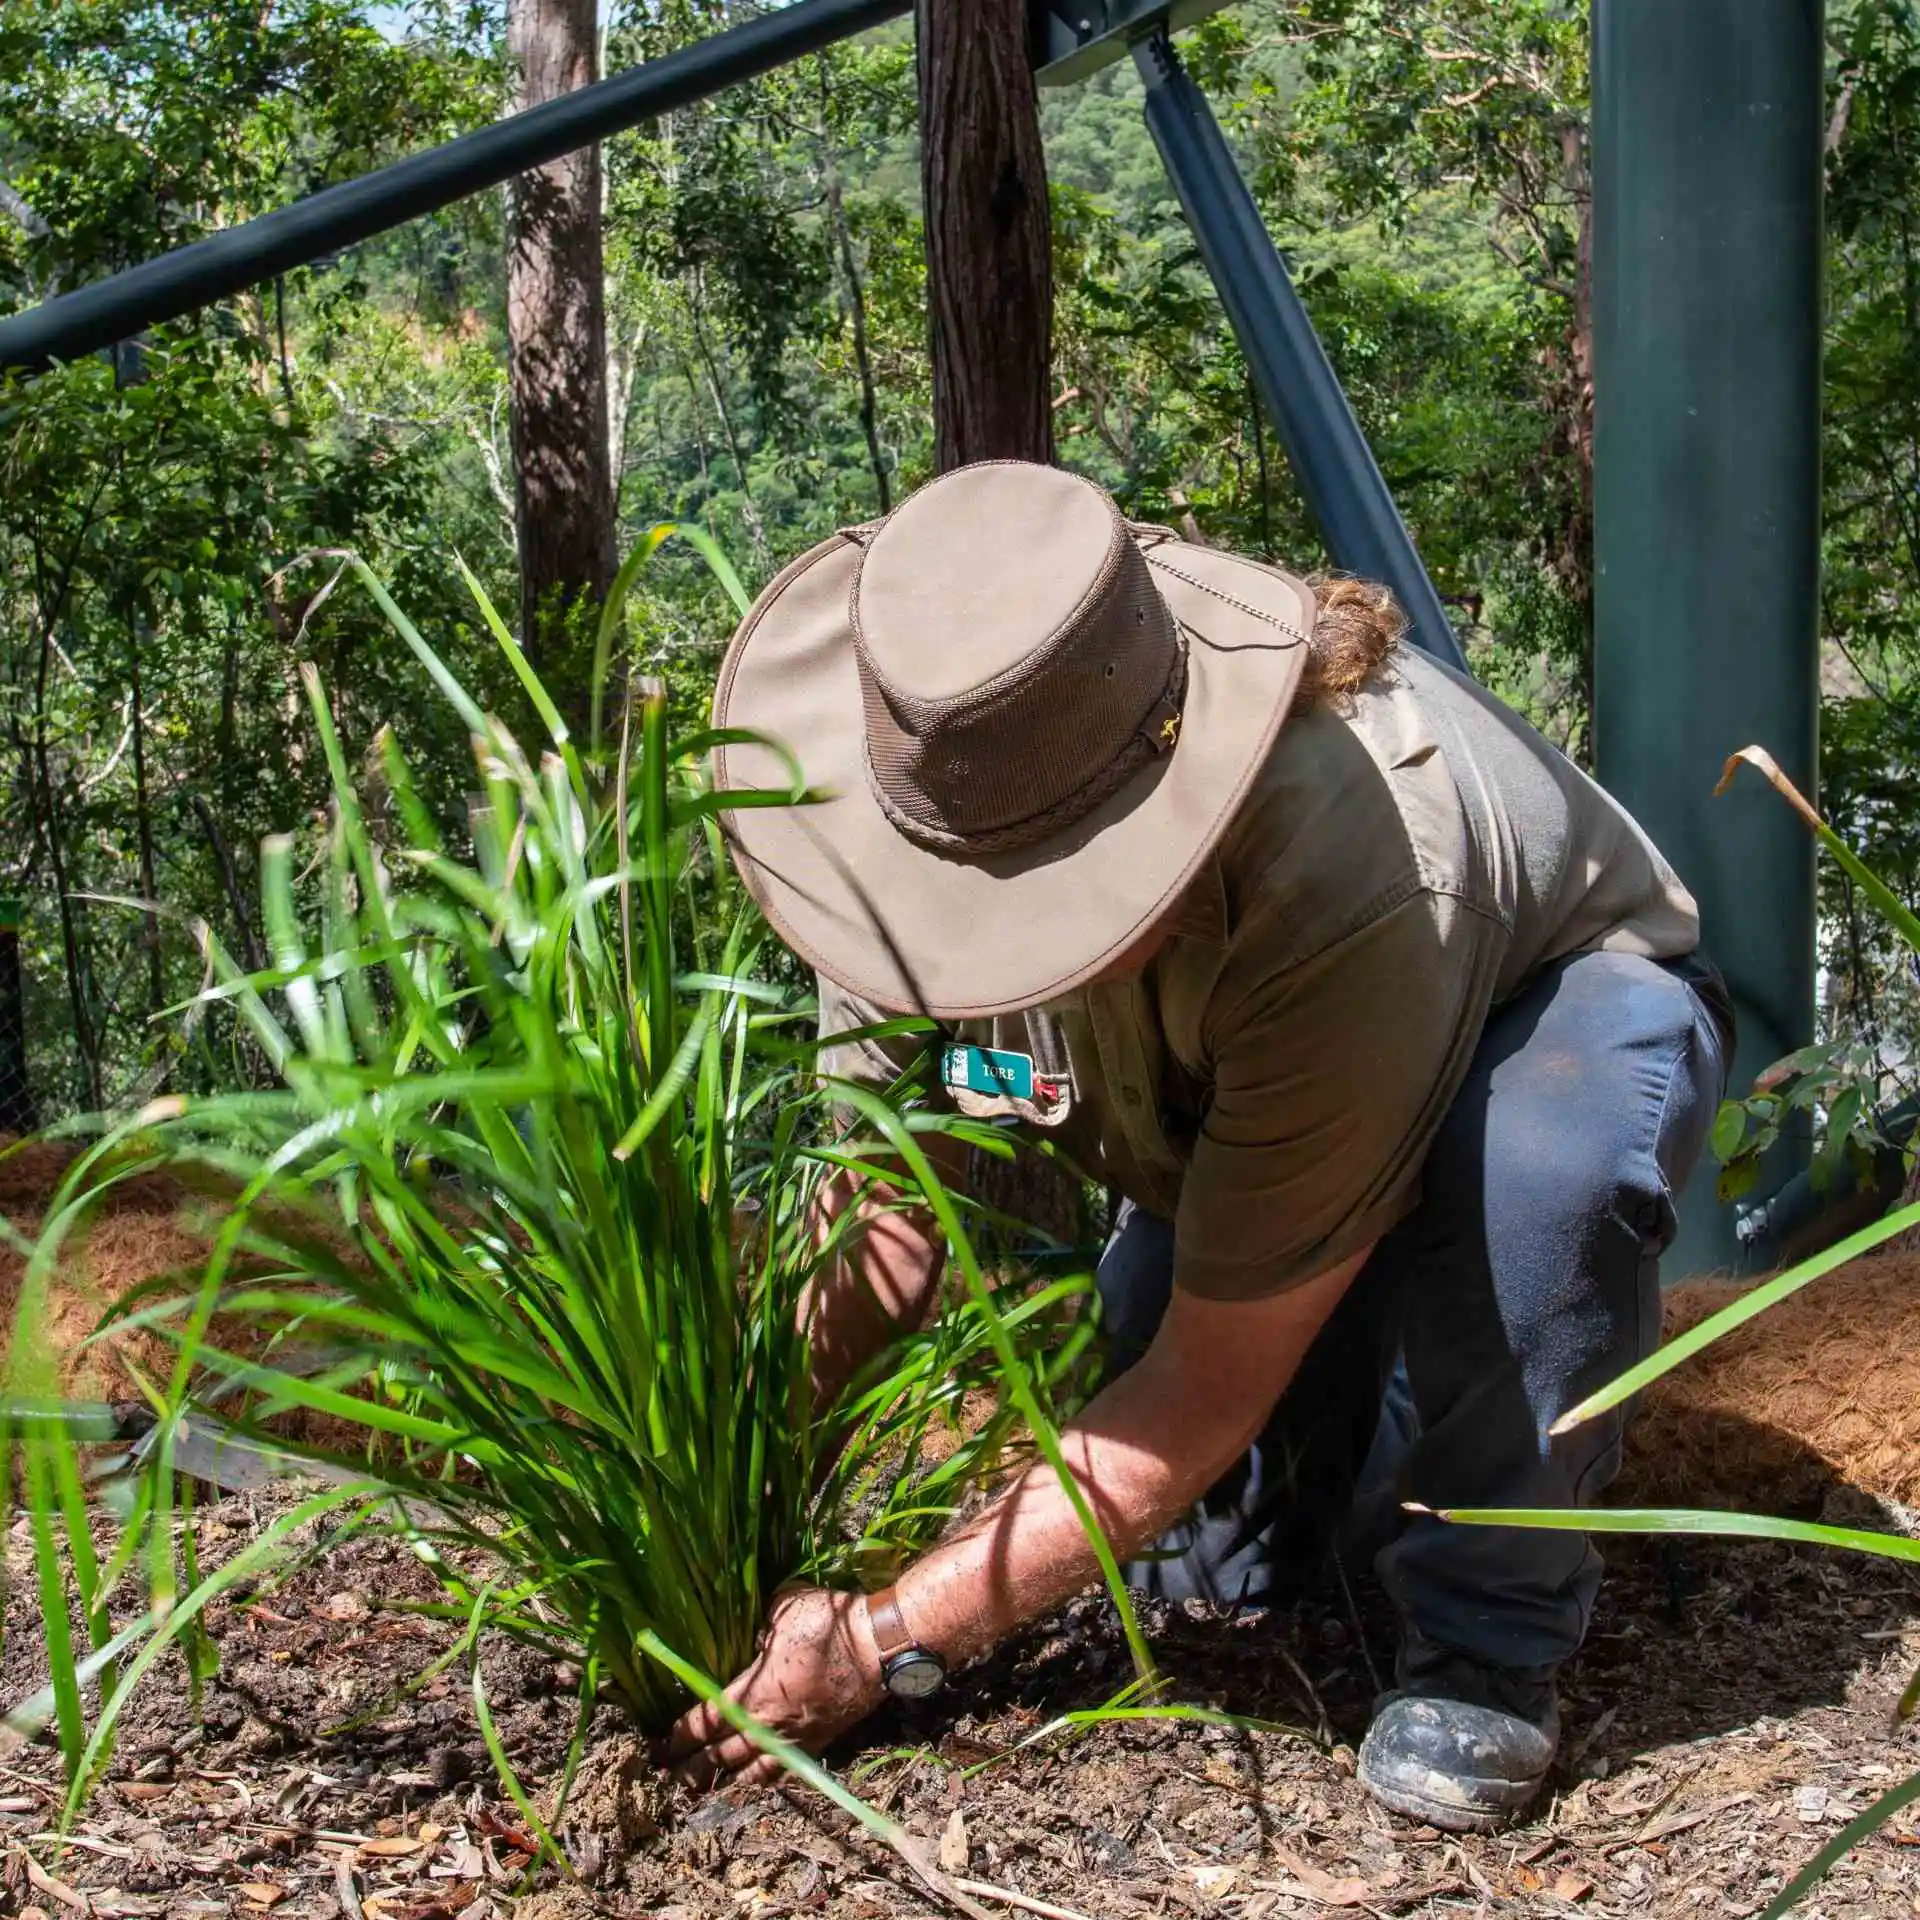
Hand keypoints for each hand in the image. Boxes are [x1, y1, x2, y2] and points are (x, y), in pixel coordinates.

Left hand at [662, 1586, 885, 1789]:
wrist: (876, 1648)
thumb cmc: (827, 1624)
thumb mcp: (783, 1608)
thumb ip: (760, 1626)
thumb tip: (754, 1633)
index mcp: (753, 1693)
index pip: (705, 1721)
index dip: (680, 1736)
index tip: (662, 1746)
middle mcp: (768, 1724)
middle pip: (721, 1755)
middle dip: (692, 1768)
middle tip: (670, 1778)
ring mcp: (794, 1737)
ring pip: (751, 1771)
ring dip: (724, 1781)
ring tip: (705, 1789)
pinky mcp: (818, 1741)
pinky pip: (784, 1769)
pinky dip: (764, 1779)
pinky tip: (755, 1781)